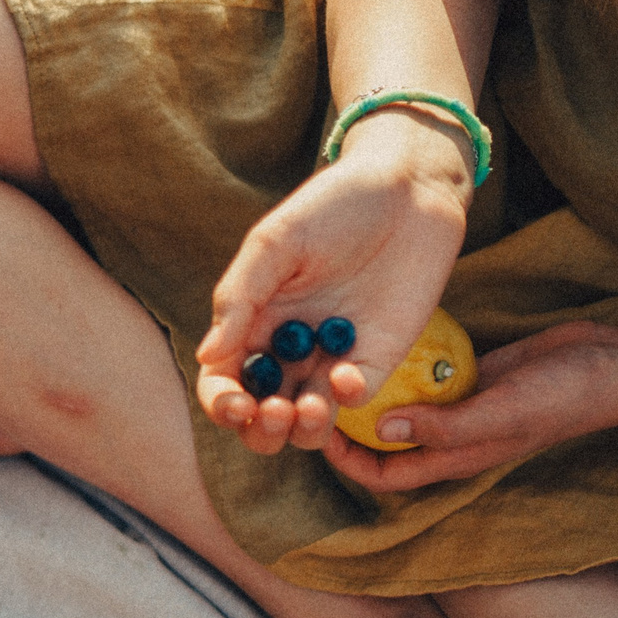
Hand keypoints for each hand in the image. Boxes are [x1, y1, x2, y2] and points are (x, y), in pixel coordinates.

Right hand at [195, 114, 472, 454]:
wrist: (409, 187)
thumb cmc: (333, 205)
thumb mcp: (276, 241)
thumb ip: (239, 297)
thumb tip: (208, 356)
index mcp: (253, 323)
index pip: (224, 381)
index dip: (222, 404)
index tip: (235, 405)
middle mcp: (288, 349)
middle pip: (263, 415)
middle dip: (261, 430)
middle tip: (274, 413)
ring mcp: (333, 358)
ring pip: (308, 421)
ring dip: (302, 429)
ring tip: (308, 409)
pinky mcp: (378, 357)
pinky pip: (355, 397)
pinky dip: (346, 398)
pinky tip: (344, 374)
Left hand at [323, 320, 617, 492]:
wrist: (611, 363)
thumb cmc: (562, 395)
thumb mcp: (501, 411)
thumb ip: (445, 426)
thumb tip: (384, 431)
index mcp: (453, 460)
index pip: (385, 476)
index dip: (346, 461)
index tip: (316, 428)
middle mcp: (450, 438)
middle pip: (384, 444)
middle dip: (348, 427)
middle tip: (314, 392)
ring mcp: (459, 406)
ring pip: (400, 408)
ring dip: (371, 394)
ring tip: (334, 363)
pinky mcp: (470, 375)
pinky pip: (424, 375)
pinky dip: (402, 364)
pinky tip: (377, 337)